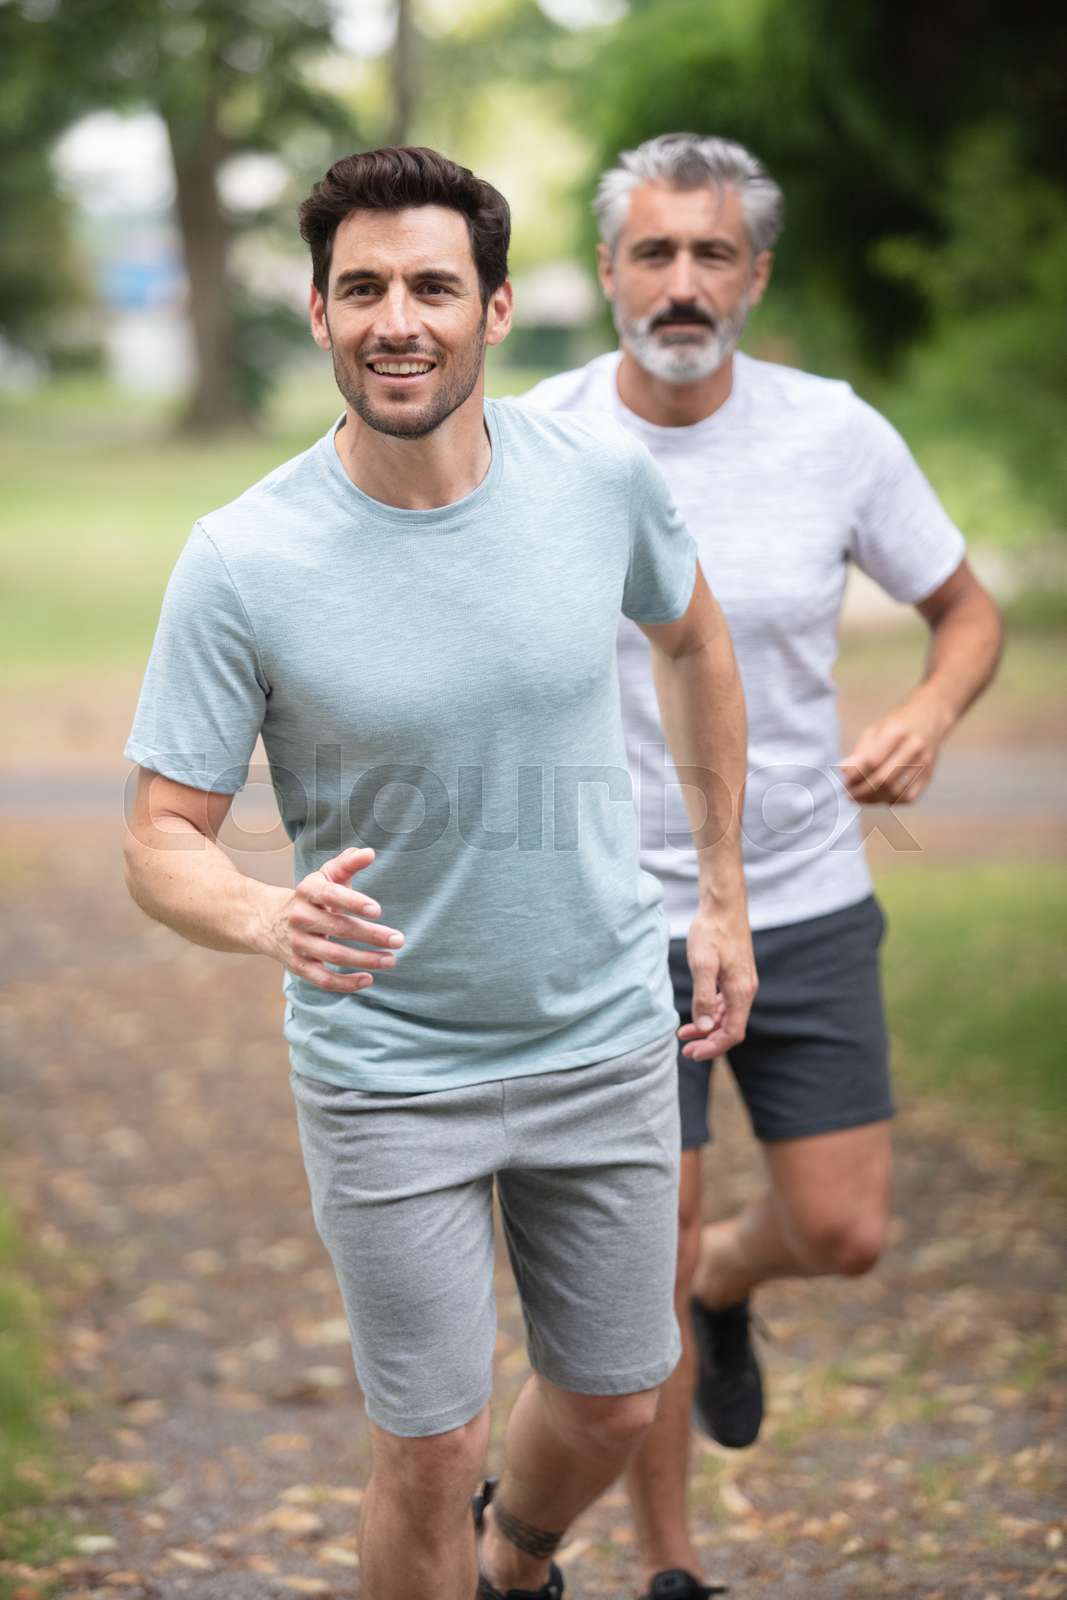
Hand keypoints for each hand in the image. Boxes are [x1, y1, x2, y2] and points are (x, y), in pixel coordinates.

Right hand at [262, 846, 403, 993]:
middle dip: (371, 935)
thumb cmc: (312, 897)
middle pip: (338, 927)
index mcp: (308, 890)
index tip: (378, 910)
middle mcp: (300, 917)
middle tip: (399, 940)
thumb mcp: (325, 876)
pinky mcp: (298, 965)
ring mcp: (298, 943)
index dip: (353, 902)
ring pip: (333, 955)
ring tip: (390, 960)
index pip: (330, 895)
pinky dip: (345, 982)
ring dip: (365, 960)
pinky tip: (368, 979)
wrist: (268, 920)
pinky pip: (322, 979)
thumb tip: (368, 853)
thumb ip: (347, 864)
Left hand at [677, 898, 757, 1061]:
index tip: (692, 1053)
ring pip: (728, 1015)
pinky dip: (712, 1012)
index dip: (713, 1047)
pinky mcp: (736, 973)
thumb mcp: (702, 964)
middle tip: (686, 1050)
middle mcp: (746, 989)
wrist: (723, 904)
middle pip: (731, 1028)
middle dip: (709, 1041)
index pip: (732, 1033)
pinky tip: (699, 1012)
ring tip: (685, 1034)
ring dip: (709, 1028)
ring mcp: (742, 982)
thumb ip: (704, 997)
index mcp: (741, 991)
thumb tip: (705, 1027)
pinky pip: (727, 1002)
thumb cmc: (711, 931)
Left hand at [839, 690, 952, 806]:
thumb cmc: (896, 724)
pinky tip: (880, 798)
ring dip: (874, 799)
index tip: (843, 782)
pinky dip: (892, 801)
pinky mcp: (929, 774)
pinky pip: (909, 796)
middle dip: (862, 791)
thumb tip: (844, 772)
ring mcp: (924, 762)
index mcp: (897, 732)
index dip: (856, 775)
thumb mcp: (876, 729)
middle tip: (848, 795)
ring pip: (896, 791)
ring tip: (860, 798)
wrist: (930, 717)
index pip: (872, 761)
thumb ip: (861, 751)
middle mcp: (914, 747)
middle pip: (884, 778)